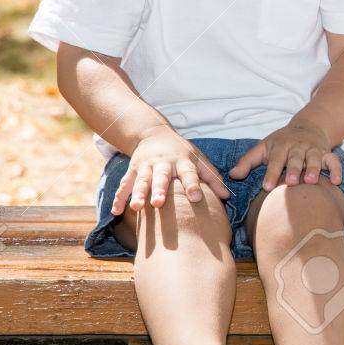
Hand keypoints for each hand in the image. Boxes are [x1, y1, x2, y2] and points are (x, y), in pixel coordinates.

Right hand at [111, 125, 230, 214]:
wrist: (154, 133)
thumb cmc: (182, 152)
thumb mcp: (199, 160)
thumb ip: (212, 178)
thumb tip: (228, 196)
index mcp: (182, 161)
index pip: (189, 173)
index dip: (193, 185)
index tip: (197, 198)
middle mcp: (163, 163)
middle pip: (161, 177)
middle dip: (159, 190)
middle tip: (158, 203)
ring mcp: (146, 166)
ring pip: (141, 180)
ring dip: (137, 194)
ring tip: (135, 208)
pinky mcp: (132, 170)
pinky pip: (124, 184)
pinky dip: (119, 197)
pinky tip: (115, 211)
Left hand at [228, 120, 341, 189]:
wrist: (307, 128)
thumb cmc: (280, 143)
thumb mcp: (263, 148)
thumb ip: (247, 162)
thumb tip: (231, 176)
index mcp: (281, 146)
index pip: (275, 159)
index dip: (271, 172)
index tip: (266, 187)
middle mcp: (298, 147)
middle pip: (296, 158)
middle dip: (294, 170)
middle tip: (290, 182)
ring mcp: (313, 150)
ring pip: (315, 158)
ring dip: (314, 168)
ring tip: (311, 181)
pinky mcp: (326, 154)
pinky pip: (334, 161)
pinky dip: (337, 170)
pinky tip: (337, 182)